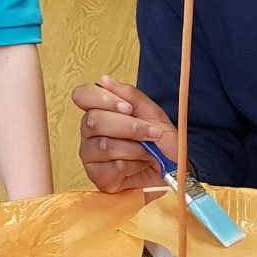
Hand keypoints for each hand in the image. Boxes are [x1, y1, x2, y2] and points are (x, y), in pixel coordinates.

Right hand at [71, 75, 176, 193]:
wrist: (174, 171)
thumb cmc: (162, 142)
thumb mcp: (153, 114)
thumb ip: (130, 96)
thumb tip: (105, 80)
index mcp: (101, 111)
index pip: (82, 96)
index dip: (101, 98)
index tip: (127, 108)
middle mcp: (90, 132)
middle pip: (93, 120)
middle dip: (129, 127)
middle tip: (152, 132)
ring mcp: (91, 155)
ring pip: (103, 145)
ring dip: (135, 148)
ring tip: (149, 151)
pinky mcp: (98, 176)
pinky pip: (111, 167)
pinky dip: (133, 165)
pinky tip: (140, 165)